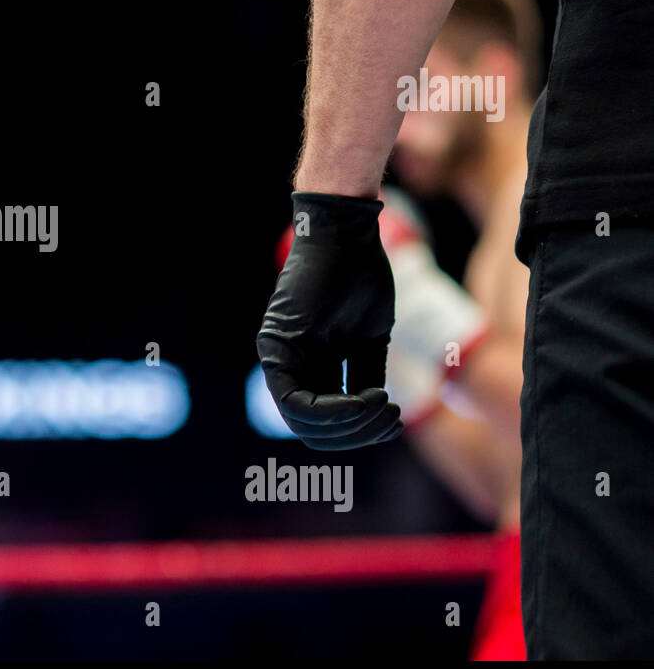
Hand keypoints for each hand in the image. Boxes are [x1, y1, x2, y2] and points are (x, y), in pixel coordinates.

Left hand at [257, 192, 402, 449]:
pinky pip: (295, 401)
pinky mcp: (276, 346)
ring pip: (301, 421)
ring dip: (350, 425)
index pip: (321, 418)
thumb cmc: (360, 278)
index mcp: (307, 363)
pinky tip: (367, 399)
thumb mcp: (367, 337)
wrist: (348, 234)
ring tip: (384, 409)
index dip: (358, 430)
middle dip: (355, 434)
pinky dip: (335, 410)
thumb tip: (372, 415)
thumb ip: (361, 374)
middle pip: (310, 428)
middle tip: (390, 421)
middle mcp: (285, 363)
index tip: (392, 418)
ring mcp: (277, 355)